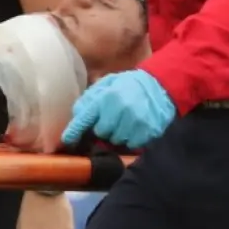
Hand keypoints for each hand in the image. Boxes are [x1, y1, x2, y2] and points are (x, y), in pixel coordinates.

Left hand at [61, 70, 175, 148]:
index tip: (67, 140)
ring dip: (117, 135)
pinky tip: (135, 128)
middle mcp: (119, 110)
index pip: (85, 118)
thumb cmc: (130, 84)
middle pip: (101, 133)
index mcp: (107, 97)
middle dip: (103, 128)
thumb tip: (76, 114)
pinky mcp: (147, 133)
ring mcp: (134, 123)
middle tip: (111, 119)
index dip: (74, 131)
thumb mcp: (108, 83)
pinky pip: (132, 145)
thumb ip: (91, 97)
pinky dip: (131, 139)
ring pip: (116, 141)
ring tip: (125, 122)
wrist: (160, 86)